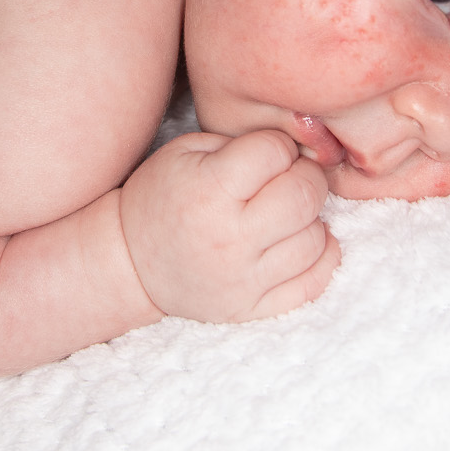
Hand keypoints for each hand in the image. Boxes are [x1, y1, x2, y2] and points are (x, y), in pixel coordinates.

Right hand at [119, 129, 340, 322]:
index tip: (267, 154)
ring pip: (315, 240)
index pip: (275, 151)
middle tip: (291, 178)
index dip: (278, 146)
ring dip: (311, 218)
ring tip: (288, 212)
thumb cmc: (161, 197)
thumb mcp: (184, 151)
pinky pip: (313, 283)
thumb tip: (298, 149)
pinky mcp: (252, 309)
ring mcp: (243, 279)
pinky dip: (320, 257)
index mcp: (207, 190)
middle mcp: (228, 238)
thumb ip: (240, 141)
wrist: (129, 262)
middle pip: (304, 195)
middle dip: (307, 177)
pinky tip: (299, 240)